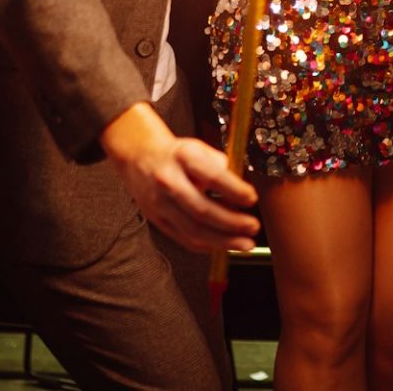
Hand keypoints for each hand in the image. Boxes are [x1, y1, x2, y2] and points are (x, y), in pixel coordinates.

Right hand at [101, 103, 259, 252]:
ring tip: (245, 244)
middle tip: (253, 227)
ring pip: (193, 230)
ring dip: (223, 241)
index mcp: (183, 157)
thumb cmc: (177, 153)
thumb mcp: (200, 148)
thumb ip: (221, 167)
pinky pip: (183, 238)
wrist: (139, 155)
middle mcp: (168, 181)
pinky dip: (206, 245)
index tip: (253, 199)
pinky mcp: (156, 219)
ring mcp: (159, 203)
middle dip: (232, 223)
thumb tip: (240, 192)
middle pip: (202, 209)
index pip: (213, 177)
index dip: (235, 191)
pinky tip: (224, 245)